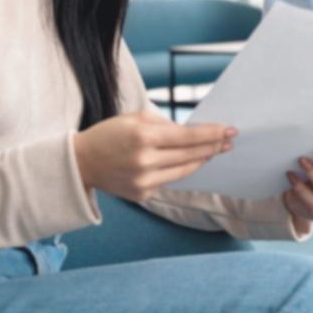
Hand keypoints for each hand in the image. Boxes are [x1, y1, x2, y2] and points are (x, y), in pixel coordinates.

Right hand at [74, 112, 234, 201]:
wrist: (82, 163)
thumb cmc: (110, 134)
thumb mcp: (135, 118)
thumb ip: (165, 124)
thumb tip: (193, 133)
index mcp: (143, 137)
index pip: (188, 137)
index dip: (212, 134)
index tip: (230, 130)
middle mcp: (145, 162)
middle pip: (190, 154)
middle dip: (213, 147)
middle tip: (230, 140)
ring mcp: (144, 181)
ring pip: (184, 170)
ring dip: (202, 159)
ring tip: (215, 151)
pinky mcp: (143, 194)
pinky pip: (170, 180)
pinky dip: (180, 170)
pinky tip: (190, 162)